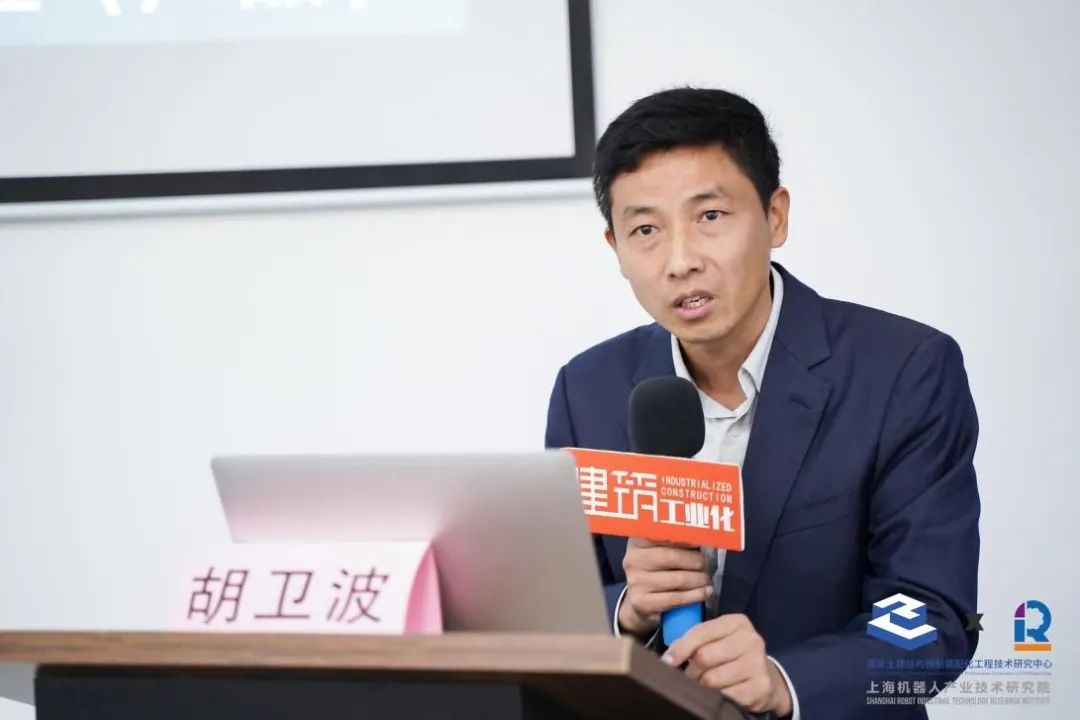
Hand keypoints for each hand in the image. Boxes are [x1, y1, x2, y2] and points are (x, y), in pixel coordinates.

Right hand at [617, 536, 711, 637]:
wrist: (640, 603)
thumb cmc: (656, 573)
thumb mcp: (659, 552)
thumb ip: (676, 543)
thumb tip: (702, 538)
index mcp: (637, 542)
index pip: (662, 535)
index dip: (684, 538)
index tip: (700, 541)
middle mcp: (633, 560)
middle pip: (671, 557)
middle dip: (694, 561)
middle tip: (705, 565)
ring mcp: (636, 582)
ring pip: (677, 579)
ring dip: (698, 579)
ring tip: (705, 579)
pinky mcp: (641, 602)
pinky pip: (676, 598)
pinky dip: (695, 595)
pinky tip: (705, 592)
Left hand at [661, 614, 791, 715]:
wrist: (765, 676)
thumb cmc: (733, 654)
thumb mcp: (717, 639)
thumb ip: (695, 640)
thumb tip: (669, 657)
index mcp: (737, 622)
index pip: (701, 632)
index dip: (680, 648)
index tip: (667, 661)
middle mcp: (751, 639)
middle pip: (705, 657)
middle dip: (691, 670)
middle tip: (690, 676)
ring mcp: (758, 663)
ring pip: (712, 679)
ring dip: (702, 686)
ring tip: (704, 685)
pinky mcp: (761, 686)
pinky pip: (726, 696)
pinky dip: (716, 698)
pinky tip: (718, 694)